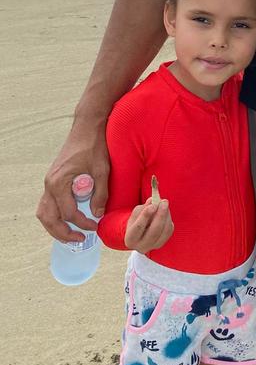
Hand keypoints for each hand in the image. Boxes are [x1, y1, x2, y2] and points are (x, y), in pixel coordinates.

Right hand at [36, 117, 109, 242]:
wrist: (87, 126)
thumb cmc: (94, 145)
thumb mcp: (102, 169)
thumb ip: (100, 193)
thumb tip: (98, 214)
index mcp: (59, 182)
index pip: (69, 213)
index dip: (83, 223)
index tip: (96, 226)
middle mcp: (50, 183)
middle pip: (49, 218)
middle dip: (63, 233)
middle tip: (80, 239)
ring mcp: (49, 181)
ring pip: (44, 212)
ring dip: (55, 227)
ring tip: (72, 234)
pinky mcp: (53, 179)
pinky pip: (48, 203)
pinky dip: (55, 215)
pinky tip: (68, 219)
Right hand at [125, 198, 173, 252]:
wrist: (140, 235)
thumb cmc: (137, 221)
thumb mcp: (136, 214)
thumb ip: (143, 208)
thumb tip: (153, 201)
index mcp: (130, 239)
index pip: (138, 228)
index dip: (146, 216)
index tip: (153, 205)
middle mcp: (142, 246)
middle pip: (154, 232)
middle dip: (160, 215)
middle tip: (164, 202)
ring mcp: (153, 246)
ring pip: (164, 231)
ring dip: (166, 215)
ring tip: (164, 203)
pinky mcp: (162, 243)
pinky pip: (169, 230)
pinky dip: (168, 218)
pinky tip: (165, 212)